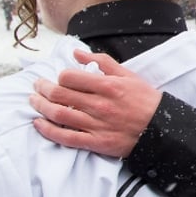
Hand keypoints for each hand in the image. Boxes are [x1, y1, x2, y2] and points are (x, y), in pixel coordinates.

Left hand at [30, 49, 161, 156]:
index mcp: (107, 86)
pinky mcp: (95, 142)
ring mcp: (96, 125)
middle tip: (37, 86)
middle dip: (42, 88)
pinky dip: (48, 131)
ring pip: (58, 114)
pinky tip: (38, 124)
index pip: (69, 77)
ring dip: (41, 106)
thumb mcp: (128, 75)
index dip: (60, 76)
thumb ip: (102, 62)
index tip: (59, 78)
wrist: (161, 128)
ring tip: (34, 101)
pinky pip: (65, 137)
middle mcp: (99, 105)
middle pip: (59, 94)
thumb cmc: (145, 100)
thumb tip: (77, 53)